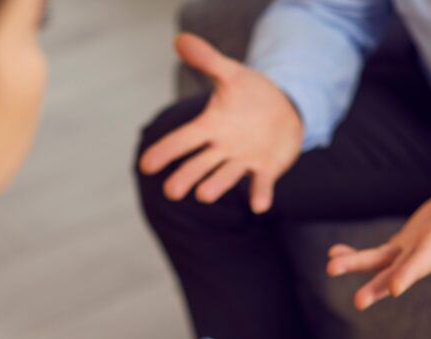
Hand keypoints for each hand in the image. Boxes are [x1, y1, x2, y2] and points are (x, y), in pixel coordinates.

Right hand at [139, 33, 303, 213]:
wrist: (283, 110)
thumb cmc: (250, 95)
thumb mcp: (231, 74)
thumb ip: (207, 61)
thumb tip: (180, 40)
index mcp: (210, 126)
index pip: (183, 140)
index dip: (165, 151)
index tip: (146, 165)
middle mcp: (222, 148)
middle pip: (199, 165)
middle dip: (186, 177)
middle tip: (171, 192)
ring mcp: (243, 160)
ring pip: (225, 176)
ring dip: (215, 185)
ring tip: (203, 195)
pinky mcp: (266, 169)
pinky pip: (261, 184)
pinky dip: (260, 194)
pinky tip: (259, 205)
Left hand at [327, 154, 430, 309]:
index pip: (428, 257)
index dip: (412, 271)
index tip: (394, 289)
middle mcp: (428, 248)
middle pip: (403, 271)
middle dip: (380, 286)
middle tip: (359, 302)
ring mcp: (413, 249)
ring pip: (383, 265)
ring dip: (358, 268)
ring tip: (331, 268)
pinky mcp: (403, 244)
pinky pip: (377, 255)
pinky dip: (355, 255)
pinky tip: (333, 254)